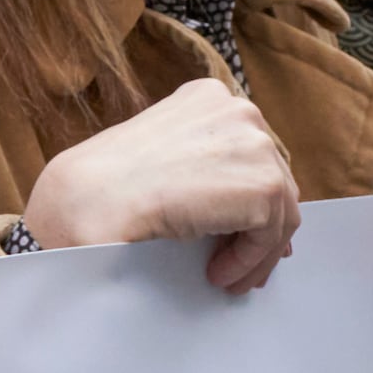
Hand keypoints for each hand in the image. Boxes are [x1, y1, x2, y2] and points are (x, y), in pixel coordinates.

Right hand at [20, 79, 300, 290]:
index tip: (238, 229)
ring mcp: (256, 145)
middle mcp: (240, 110)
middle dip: (258, 227)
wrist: (92, 198)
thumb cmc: (108, 180)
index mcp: (209, 96)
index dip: (247, 194)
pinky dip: (248, 262)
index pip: (249, 152)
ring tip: (227, 276)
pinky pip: (271, 237)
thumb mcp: (164, 151)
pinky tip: (218, 272)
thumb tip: (255, 207)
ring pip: (280, 212)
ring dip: (254, 252)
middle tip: (237, 262)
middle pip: (273, 180)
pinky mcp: (265, 186)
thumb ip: (207, 162)